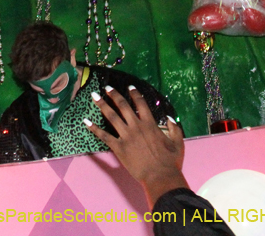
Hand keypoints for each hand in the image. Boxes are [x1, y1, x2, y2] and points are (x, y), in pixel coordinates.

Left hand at [86, 85, 187, 205]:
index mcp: (150, 124)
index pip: (141, 104)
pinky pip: (104, 136)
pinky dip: (94, 128)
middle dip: (114, 95)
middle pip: (123, 106)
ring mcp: (126, 136)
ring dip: (102, 105)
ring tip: (94, 96)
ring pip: (111, 117)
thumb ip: (174, 129)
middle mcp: (136, 127)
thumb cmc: (170, 162)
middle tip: (107, 87)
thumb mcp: (178, 143)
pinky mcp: (119, 148)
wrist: (160, 177)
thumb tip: (169, 117)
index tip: (130, 87)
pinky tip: (86, 121)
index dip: (135, 94)